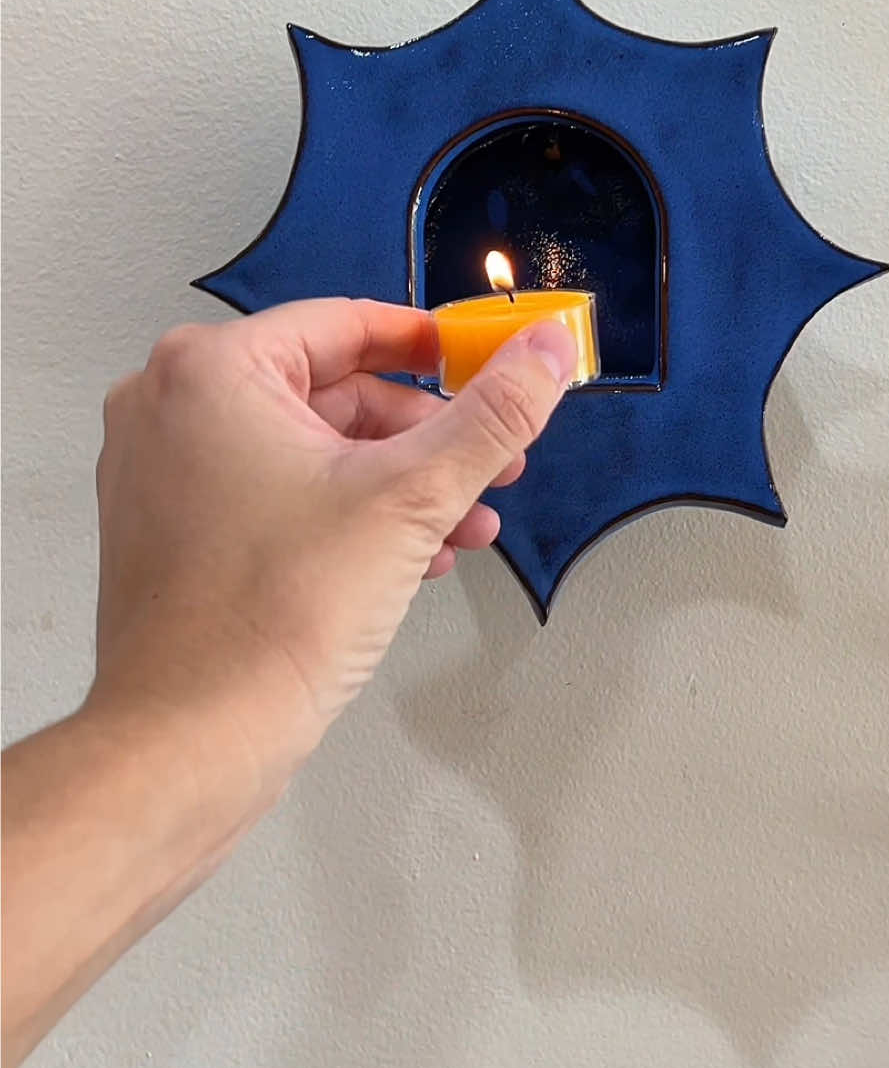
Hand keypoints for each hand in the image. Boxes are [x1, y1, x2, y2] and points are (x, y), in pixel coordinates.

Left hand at [88, 298, 577, 797]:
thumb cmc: (266, 622)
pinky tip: (414, 557)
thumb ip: (491, 416)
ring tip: (466, 523)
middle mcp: (170, 408)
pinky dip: (347, 514)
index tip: (484, 361)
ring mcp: (164, 472)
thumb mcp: (412, 498)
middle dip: (425, 434)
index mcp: (211, 371)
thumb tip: (543, 354)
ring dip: (398, 483)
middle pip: (333, 390)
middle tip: (492, 457)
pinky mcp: (174, 531)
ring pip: (311, 449)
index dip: (431, 346)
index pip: (346, 324)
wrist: (192, 743)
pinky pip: (277, 493)